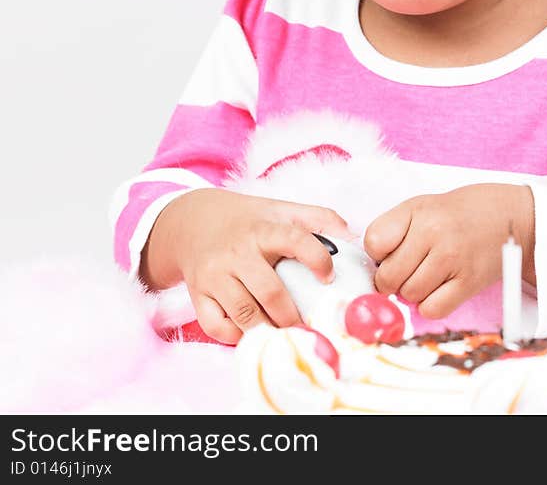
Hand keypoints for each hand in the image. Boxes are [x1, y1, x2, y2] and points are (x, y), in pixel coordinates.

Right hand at [140, 188, 352, 344]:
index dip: (316, 259)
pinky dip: (235, 336)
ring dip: (269, 330)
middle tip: (310, 326)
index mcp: (263, 229)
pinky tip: (252, 332)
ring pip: (244, 314)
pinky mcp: (198, 295)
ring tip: (287, 335)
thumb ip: (319, 219)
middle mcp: (237, 252)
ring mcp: (214, 275)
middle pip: (270, 292)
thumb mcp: (282, 209)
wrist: (192, 222)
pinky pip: (216, 326)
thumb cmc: (248, 220)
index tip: (329, 277)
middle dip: (293, 315)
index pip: (294, 239)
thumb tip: (354, 238)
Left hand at [363, 183, 534, 319]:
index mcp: (417, 210)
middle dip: (391, 278)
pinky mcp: (468, 282)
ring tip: (428, 274)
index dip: (378, 252)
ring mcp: (452, 259)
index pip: (373, 242)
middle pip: (388, 276)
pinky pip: (432, 309)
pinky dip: (430, 304)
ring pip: (408, 295)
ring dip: (412, 291)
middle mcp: (433, 233)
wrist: (511, 216)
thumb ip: (395, 230)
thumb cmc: (461, 212)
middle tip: (407, 269)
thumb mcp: (424, 206)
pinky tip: (440, 287)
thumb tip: (373, 269)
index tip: (391, 251)